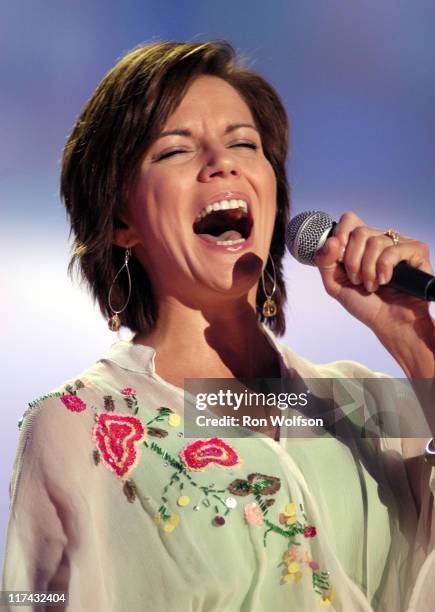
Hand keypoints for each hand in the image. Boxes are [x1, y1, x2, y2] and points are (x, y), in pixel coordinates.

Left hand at [313, 211, 433, 374]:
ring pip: (375, 241)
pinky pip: (393, 250)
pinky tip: (385, 282)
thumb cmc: (365, 304)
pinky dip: (384, 269)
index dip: (341, 236)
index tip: (339, 258)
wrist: (389, 323)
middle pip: (359, 231)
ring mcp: (399, 244)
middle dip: (352, 261)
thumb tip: (331, 240)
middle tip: (357, 280)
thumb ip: (325, 261)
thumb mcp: (335, 284)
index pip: (349, 220)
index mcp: (361, 244)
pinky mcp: (416, 251)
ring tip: (372, 286)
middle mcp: (380, 240)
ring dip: (367, 270)